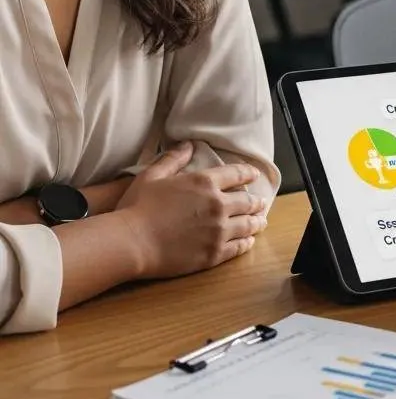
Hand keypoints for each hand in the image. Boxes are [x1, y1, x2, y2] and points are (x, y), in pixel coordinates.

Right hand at [116, 142, 267, 278]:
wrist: (130, 242)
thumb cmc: (137, 207)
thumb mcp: (153, 175)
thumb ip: (173, 159)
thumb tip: (188, 145)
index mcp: (205, 182)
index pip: (236, 174)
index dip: (248, 173)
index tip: (254, 175)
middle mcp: (218, 205)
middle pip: (247, 201)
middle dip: (256, 202)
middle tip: (261, 203)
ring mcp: (218, 231)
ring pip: (246, 225)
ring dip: (256, 222)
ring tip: (260, 222)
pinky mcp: (213, 253)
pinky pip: (237, 247)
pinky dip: (246, 243)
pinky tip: (248, 241)